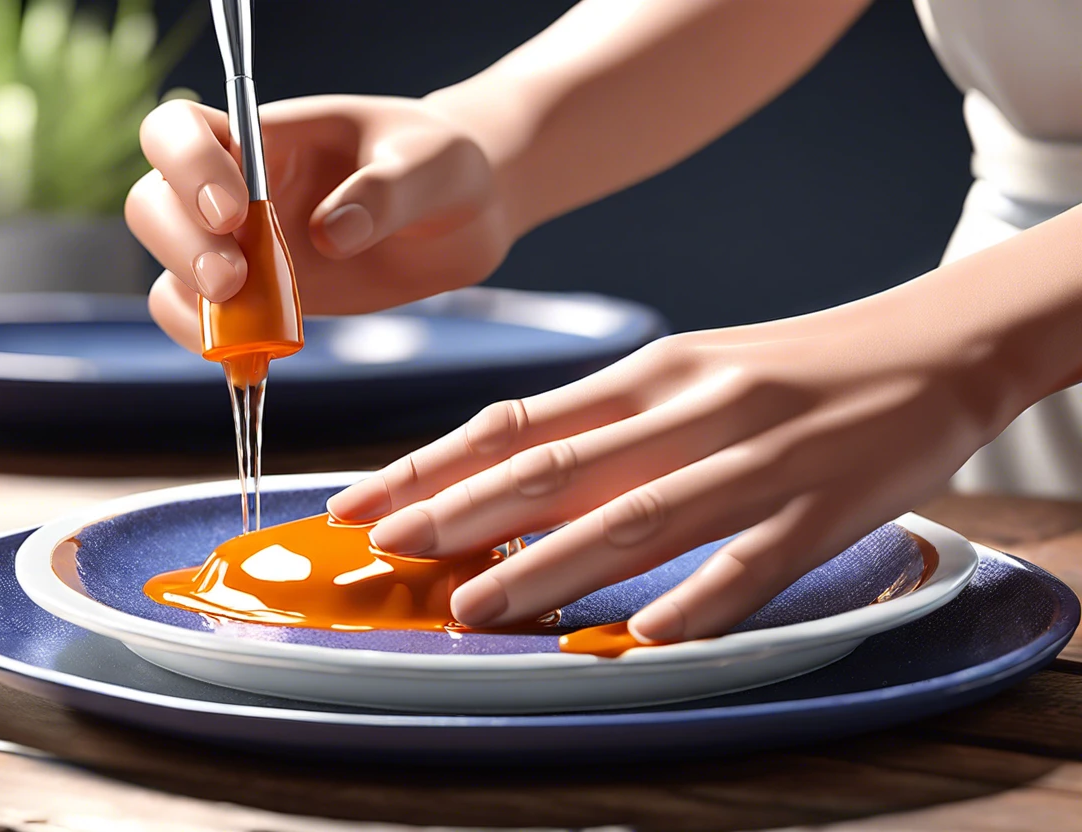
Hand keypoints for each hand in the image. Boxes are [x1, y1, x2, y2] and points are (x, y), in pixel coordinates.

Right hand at [125, 95, 512, 350]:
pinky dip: (213, 344)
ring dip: (187, 299)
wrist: (461, 218)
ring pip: (169, 267)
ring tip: (246, 325)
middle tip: (234, 281)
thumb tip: (330, 234)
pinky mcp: (262, 300)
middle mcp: (238, 188)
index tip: (234, 209)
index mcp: (268, 135)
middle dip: (180, 244)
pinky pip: (206, 323)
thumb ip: (385, 192)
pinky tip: (250, 356)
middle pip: (154, 202)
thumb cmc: (442, 168)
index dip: (185, 165)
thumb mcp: (432, 166)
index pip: (180, 130)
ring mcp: (244, 247)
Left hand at [326, 297, 1011, 642]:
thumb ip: (605, 427)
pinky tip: (642, 638)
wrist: (931, 347)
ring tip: (477, 608)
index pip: (519, 422)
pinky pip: (752, 562)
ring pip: (639, 515)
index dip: (432, 464)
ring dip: (551, 565)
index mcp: (650, 373)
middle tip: (388, 553)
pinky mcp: (826, 506)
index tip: (362, 501)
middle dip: (463, 512)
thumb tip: (507, 480)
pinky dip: (695, 601)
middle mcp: (692, 407)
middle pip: (560, 466)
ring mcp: (759, 457)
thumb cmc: (786, 371)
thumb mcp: (687, 375)